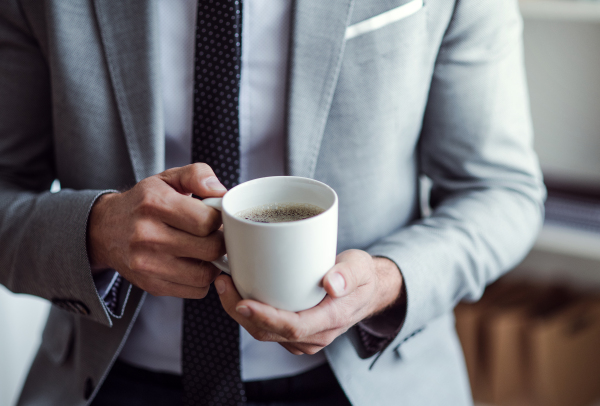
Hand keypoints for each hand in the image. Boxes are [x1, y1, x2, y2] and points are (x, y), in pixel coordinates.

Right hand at [87, 164, 227, 298]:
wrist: (104, 230)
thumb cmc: (145, 202)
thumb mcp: (168, 179)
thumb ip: (197, 175)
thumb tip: (221, 192)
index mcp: (154, 203)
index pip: (207, 221)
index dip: (220, 219)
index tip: (215, 217)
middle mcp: (147, 235)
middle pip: (210, 249)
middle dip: (220, 241)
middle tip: (215, 235)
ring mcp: (147, 264)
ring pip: (205, 274)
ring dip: (214, 264)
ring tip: (206, 250)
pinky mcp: (151, 285)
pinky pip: (195, 290)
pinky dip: (202, 279)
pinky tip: (194, 264)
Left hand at [214, 249, 402, 354]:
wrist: (366, 290)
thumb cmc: (361, 276)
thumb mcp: (361, 267)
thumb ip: (349, 274)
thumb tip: (331, 283)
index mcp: (331, 320)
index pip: (293, 327)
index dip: (265, 317)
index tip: (243, 301)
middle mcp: (315, 335)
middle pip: (270, 332)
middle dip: (241, 311)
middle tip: (223, 282)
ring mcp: (304, 338)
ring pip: (264, 333)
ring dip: (240, 312)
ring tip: (225, 283)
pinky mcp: (295, 333)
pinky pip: (267, 330)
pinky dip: (249, 313)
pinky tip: (239, 292)